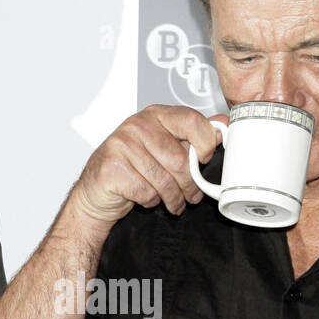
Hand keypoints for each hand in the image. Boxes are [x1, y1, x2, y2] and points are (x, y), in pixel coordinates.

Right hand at [67, 105, 223, 228]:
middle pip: (180, 159)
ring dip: (174, 198)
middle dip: (190, 185)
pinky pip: (147, 192)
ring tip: (174, 203)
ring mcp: (122, 145)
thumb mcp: (165, 147)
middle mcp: (137, 125)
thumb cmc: (132, 168)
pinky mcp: (112, 168)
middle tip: (192, 195)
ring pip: (165, 180)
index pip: (191, 120)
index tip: (204, 159)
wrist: (97, 190)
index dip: (205, 144)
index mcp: (155, 115)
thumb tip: (221, 124)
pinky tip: (148, 199)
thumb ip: (192, 135)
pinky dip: (151, 202)